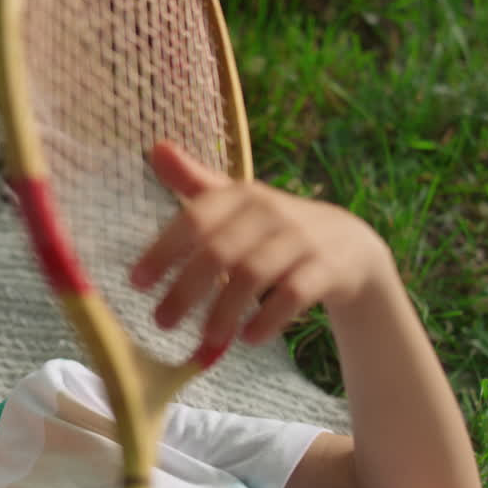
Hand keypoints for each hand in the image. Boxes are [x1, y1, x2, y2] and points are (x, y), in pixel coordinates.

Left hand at [129, 141, 392, 348]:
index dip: (163, 250)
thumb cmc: (275, 227)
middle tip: (161, 322)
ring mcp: (301, 240)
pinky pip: (294, 295)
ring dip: (224, 311)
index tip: (136, 283)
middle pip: (220, 251)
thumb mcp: (238, 202)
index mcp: (241, 195)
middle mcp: (270, 212)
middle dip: (186, 290)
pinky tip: (249, 338)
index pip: (195, 219)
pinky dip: (269, 319)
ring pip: (254, 275)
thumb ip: (195, 183)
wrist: (350, 245)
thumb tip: (156, 149)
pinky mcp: (327, 268)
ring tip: (205, 339)